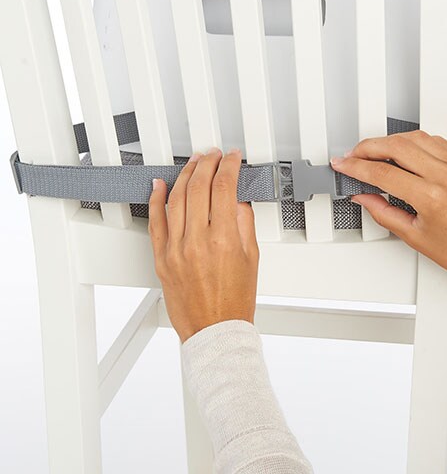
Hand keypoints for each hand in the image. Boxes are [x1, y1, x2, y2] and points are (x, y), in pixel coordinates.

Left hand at [148, 148, 259, 342]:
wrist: (215, 330)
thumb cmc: (235, 300)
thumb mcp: (252, 257)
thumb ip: (245, 222)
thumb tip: (237, 199)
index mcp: (224, 239)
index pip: (224, 188)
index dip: (229, 166)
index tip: (232, 157)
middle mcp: (198, 241)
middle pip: (199, 187)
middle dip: (207, 163)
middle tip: (213, 154)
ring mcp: (176, 249)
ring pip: (175, 199)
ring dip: (185, 175)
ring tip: (193, 162)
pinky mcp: (161, 258)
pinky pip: (155, 222)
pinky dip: (156, 200)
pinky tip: (160, 184)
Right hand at [330, 131, 446, 286]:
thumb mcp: (414, 237)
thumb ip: (383, 212)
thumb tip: (363, 196)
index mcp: (432, 197)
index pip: (382, 172)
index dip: (356, 167)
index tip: (344, 165)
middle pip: (397, 146)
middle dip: (368, 146)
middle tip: (354, 154)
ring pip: (416, 136)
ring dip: (390, 140)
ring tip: (375, 151)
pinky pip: (436, 140)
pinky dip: (415, 141)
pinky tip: (404, 150)